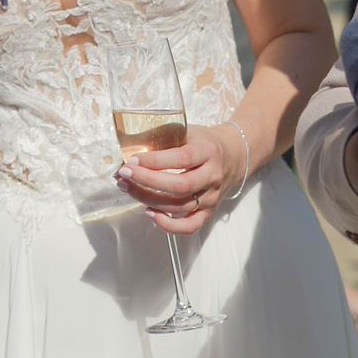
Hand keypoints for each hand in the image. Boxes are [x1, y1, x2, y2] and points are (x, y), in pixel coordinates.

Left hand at [116, 123, 246, 234]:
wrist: (233, 155)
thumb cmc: (203, 142)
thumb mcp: (187, 131)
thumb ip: (164, 138)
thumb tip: (128, 149)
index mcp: (208, 151)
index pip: (182, 158)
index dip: (155, 161)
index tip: (132, 160)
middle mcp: (212, 175)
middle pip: (180, 186)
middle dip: (147, 181)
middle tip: (123, 174)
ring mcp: (212, 196)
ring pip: (180, 206)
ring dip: (148, 199)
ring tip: (127, 188)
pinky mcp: (209, 211)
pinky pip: (190, 226)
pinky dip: (169, 225)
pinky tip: (149, 213)